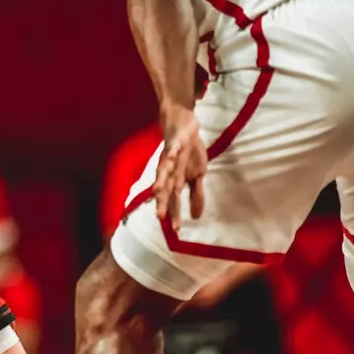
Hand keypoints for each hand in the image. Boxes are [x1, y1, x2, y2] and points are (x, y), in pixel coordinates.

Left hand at [155, 107, 206, 231]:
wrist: (182, 123)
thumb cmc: (188, 151)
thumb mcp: (196, 174)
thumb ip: (195, 195)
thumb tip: (196, 217)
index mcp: (175, 177)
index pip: (174, 199)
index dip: (174, 213)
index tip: (175, 230)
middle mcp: (170, 168)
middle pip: (165, 187)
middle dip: (163, 201)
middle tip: (160, 216)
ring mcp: (171, 154)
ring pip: (164, 168)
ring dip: (161, 179)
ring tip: (157, 191)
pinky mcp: (176, 140)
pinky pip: (173, 146)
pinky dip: (171, 151)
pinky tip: (171, 155)